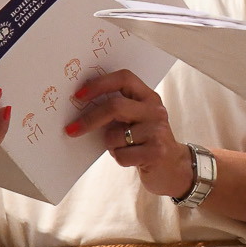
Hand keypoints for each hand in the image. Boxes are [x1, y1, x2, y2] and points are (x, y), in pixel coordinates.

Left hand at [66, 69, 193, 198]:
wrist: (173, 167)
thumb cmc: (145, 142)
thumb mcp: (135, 120)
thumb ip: (117, 110)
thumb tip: (80, 107)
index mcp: (148, 97)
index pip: (124, 78)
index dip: (99, 84)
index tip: (78, 96)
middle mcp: (155, 110)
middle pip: (115, 106)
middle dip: (89, 119)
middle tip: (71, 129)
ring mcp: (158, 130)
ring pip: (115, 136)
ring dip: (111, 145)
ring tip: (125, 148)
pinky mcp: (157, 151)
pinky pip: (121, 155)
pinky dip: (120, 159)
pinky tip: (133, 159)